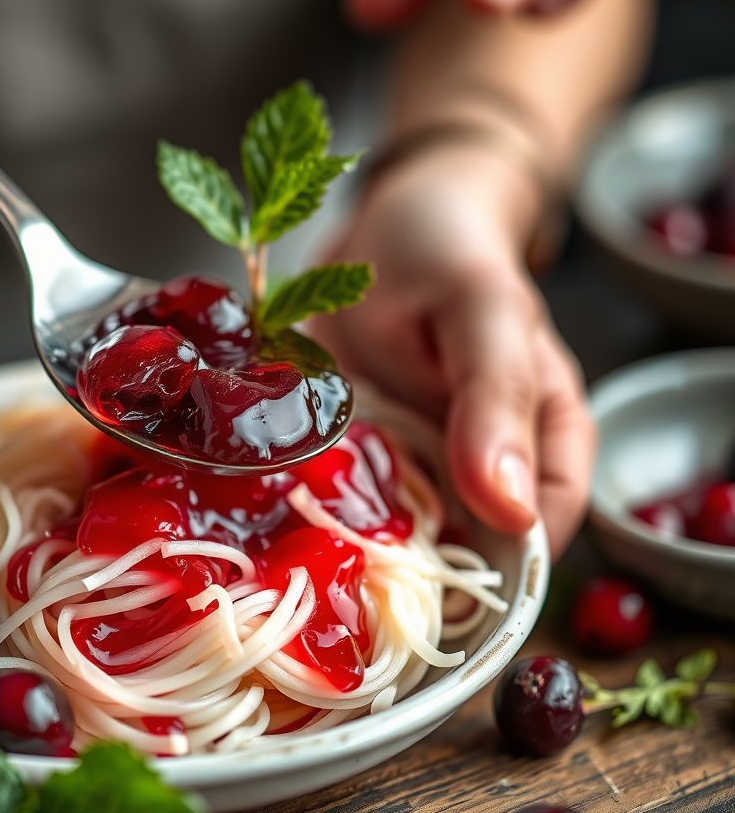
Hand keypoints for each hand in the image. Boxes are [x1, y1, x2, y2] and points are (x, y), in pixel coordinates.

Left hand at [313, 144, 594, 558]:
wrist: (386, 219)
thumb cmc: (450, 251)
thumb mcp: (483, 311)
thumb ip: (498, 400)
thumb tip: (510, 510)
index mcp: (541, 444)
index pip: (536, 541)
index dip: (493, 579)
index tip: (430, 592)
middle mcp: (478, 467)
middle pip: (455, 554)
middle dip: (403, 575)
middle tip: (343, 575)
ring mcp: (413, 463)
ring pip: (390, 537)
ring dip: (346, 546)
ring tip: (294, 545)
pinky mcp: (356, 451)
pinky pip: (335, 498)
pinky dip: (307, 507)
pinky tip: (271, 506)